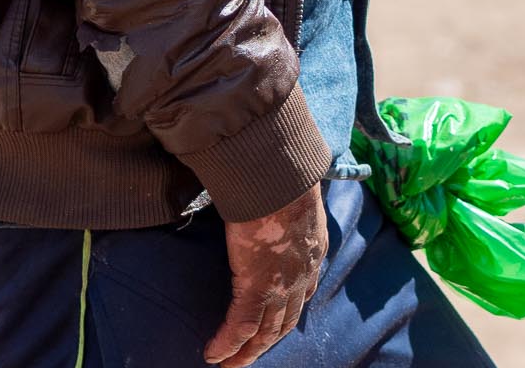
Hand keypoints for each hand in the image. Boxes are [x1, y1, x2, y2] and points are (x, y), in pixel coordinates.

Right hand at [205, 184, 328, 366]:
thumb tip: (266, 199)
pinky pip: (240, 326)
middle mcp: (301, 274)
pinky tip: (213, 353)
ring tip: (228, 365)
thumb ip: (283, 207)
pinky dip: (226, 344)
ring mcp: (281, 284)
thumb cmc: (282, 176)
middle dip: (266, 342)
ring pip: (265, 332)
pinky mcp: (257, 286)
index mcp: (311, 251)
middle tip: (248, 356)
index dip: (289, 311)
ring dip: (246, 352)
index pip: (303, 292)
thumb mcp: (292, 196)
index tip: (276, 323)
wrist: (281, 176)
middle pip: (285, 320)